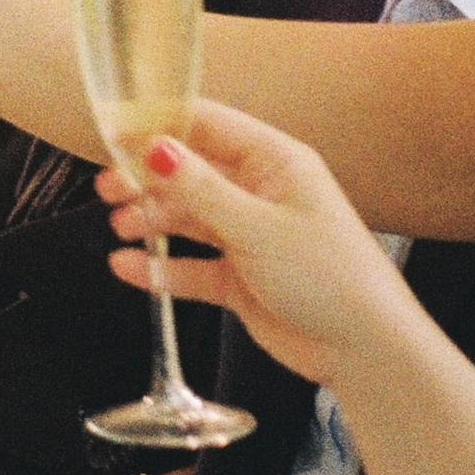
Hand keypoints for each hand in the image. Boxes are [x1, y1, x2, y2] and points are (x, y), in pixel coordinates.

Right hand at [100, 102, 423, 387]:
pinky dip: (160, 267)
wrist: (365, 350)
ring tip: (120, 227)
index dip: (159, 124)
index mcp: (274, 162)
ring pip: (186, 218)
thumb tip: (154, 148)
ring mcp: (248, 236)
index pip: (207, 126)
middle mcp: (259, 193)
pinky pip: (191, 266)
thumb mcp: (257, 226)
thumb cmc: (331, 277)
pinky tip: (129, 267)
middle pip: (190, 172)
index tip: (114, 130)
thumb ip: (200, 189)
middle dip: (147, 177)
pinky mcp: (240, 279)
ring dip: (151, 220)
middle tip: (109, 186)